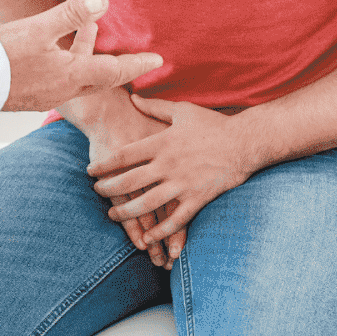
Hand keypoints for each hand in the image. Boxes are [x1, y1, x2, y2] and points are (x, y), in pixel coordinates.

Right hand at [0, 0, 161, 112]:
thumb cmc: (3, 55)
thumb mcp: (39, 28)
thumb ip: (71, 14)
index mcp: (72, 76)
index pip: (115, 71)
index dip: (138, 64)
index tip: (159, 61)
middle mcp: (64, 89)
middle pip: (100, 78)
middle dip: (117, 65)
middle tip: (134, 56)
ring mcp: (46, 94)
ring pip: (78, 77)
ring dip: (88, 55)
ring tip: (90, 29)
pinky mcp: (30, 94)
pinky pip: (61, 79)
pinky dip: (69, 62)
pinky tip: (57, 49)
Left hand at [86, 96, 252, 245]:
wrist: (245, 142)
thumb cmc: (213, 124)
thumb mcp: (182, 110)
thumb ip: (155, 107)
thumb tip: (134, 97)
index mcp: (162, 143)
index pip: (124, 156)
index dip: (104, 166)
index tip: (91, 172)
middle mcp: (168, 165)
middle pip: (130, 181)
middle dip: (109, 189)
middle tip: (97, 193)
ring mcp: (183, 183)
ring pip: (148, 203)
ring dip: (127, 213)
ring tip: (113, 215)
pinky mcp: (198, 198)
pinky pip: (175, 220)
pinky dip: (160, 231)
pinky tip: (148, 238)